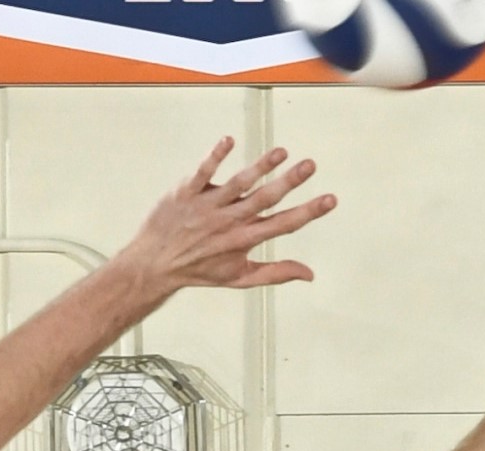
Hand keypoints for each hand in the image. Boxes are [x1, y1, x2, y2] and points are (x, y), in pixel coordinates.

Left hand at [117, 138, 336, 291]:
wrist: (154, 264)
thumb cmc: (200, 270)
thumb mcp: (240, 277)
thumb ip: (276, 273)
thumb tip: (310, 274)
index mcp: (245, 240)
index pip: (284, 224)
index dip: (309, 212)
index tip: (330, 199)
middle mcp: (229, 221)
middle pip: (265, 199)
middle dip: (289, 182)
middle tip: (310, 164)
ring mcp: (207, 205)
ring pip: (238, 183)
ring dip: (260, 166)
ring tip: (281, 152)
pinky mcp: (186, 192)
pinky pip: (203, 172)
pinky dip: (215, 157)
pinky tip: (229, 140)